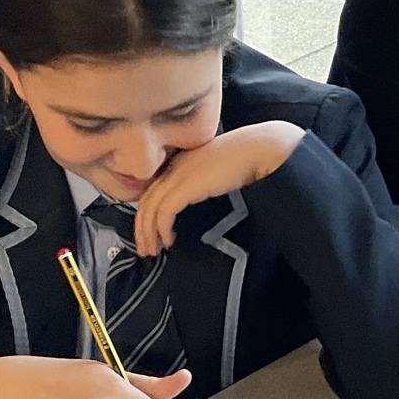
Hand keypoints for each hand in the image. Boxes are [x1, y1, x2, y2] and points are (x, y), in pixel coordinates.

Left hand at [133, 121, 305, 255]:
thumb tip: (197, 200)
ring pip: (150, 207)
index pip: (152, 190)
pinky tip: (168, 239)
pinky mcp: (186, 185)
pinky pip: (164, 211)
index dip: (147, 214)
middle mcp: (174, 167)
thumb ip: (201, 183)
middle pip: (145, 201)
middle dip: (141, 228)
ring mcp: (178, 175)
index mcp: (179, 162)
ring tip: (153, 249)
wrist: (257, 149)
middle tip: (145, 248)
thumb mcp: (214, 171)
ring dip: (148, 232)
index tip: (149, 233)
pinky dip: (161, 228)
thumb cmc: (245, 158)